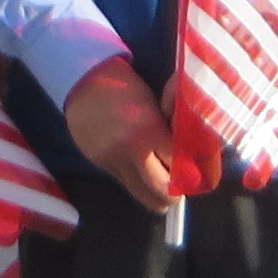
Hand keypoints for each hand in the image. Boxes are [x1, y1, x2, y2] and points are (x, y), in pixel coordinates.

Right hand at [63, 56, 210, 210]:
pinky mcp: (100, 165)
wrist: (83, 82)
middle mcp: (129, 152)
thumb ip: (167, 131)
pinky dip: (137, 183)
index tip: (193, 174)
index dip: (188, 172)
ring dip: (155, 195)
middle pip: (160, 190)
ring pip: (141, 194)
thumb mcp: (153, 105)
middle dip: (174, 194)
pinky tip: (142, 174)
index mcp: (148, 131)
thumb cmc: (126, 86)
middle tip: (180, 191)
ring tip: (164, 191)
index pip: (177, 166)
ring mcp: (112, 161)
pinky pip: (125, 183)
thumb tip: (186, 156)